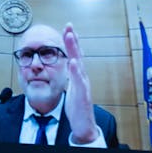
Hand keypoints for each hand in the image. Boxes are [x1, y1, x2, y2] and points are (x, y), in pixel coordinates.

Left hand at [61, 24, 100, 144]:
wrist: (84, 126)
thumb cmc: (77, 109)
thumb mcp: (72, 89)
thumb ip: (71, 76)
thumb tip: (69, 64)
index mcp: (78, 76)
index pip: (74, 55)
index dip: (71, 42)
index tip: (67, 28)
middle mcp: (82, 78)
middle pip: (78, 55)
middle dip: (73, 40)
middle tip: (69, 26)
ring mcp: (83, 85)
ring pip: (79, 64)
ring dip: (75, 50)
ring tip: (70, 37)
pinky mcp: (82, 94)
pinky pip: (79, 81)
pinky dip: (76, 71)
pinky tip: (73, 62)